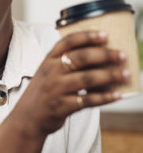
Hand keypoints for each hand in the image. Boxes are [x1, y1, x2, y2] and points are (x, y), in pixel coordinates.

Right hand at [11, 30, 128, 139]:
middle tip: (122, 55)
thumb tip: (98, 57)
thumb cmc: (42, 92)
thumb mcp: (47, 73)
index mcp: (47, 60)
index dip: (86, 36)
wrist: (26, 118)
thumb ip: (65, 63)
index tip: (104, 35)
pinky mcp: (61, 106)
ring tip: (125, 74)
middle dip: (104, 55)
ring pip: (86, 78)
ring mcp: (55, 89)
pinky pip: (87, 100)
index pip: (67, 42)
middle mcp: (51, 72)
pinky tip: (116, 95)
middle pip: (80, 58)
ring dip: (109, 76)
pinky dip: (104, 98)